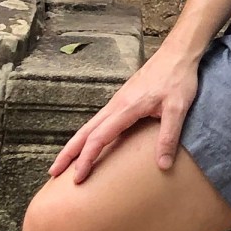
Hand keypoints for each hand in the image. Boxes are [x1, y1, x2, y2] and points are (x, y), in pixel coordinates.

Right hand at [48, 40, 203, 182]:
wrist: (177, 53)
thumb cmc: (178, 79)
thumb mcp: (178, 108)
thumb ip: (168, 136)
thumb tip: (163, 165)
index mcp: (126, 108)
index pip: (99, 137)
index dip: (86, 158)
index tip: (77, 177)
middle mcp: (116, 105)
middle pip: (85, 132)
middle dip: (68, 153)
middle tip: (53, 172)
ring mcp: (117, 102)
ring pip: (89, 125)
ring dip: (75, 144)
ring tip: (64, 162)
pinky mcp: (122, 100)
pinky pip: (99, 121)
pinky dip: (87, 135)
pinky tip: (88, 143)